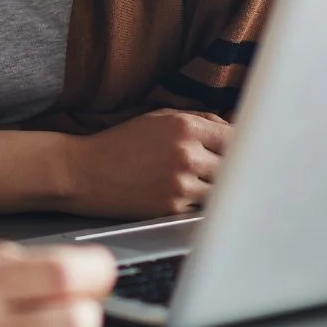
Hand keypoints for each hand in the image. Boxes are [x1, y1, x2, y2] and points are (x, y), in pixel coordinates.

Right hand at [62, 108, 230, 217]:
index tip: (242, 151)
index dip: (241, 145)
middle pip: (233, 165)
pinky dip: (196, 204)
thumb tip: (233, 127)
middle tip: (219, 169)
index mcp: (186, 126)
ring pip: (220, 190)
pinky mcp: (171, 208)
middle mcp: (187, 153)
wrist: (85, 172)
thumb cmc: (123, 143)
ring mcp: (180, 183)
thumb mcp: (160, 118)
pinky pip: (200, 207)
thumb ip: (200, 120)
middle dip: (230, 168)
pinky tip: (181, 195)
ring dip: (214, 188)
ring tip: (197, 182)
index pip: (235, 137)